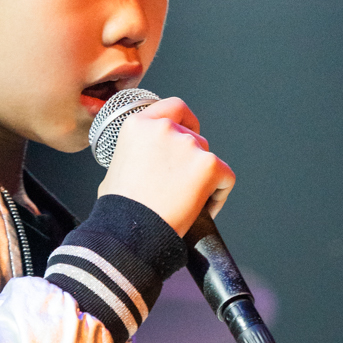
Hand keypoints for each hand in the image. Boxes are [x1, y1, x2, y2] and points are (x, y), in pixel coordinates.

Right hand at [98, 96, 234, 238]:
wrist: (131, 234)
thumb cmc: (120, 209)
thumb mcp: (117, 167)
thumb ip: (137, 153)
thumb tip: (148, 161)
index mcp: (138, 124)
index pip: (174, 107)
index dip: (186, 120)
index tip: (189, 132)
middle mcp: (164, 128)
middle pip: (194, 136)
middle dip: (192, 159)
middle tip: (183, 184)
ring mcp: (188, 144)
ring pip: (208, 157)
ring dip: (204, 177)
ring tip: (188, 203)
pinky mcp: (209, 164)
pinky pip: (225, 177)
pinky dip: (219, 194)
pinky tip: (203, 210)